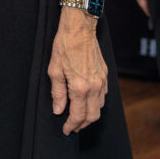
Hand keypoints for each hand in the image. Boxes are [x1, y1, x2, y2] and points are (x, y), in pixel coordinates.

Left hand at [48, 9, 107, 134]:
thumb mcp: (54, 69)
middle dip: (82, 124)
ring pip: (100, 107)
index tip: (65, 130)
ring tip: (79, 117)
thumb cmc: (64, 46)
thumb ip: (57, 92)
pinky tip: (87, 102)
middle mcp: (94, 86)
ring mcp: (102, 81)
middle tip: (72, 127)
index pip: (77, 115)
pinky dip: (96, 104)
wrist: (79, 28)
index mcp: (80, 87)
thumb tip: (58, 110)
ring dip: (90, 116)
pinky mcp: (105, 75)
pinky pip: (103, 96)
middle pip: (92, 116)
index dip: (71, 125)